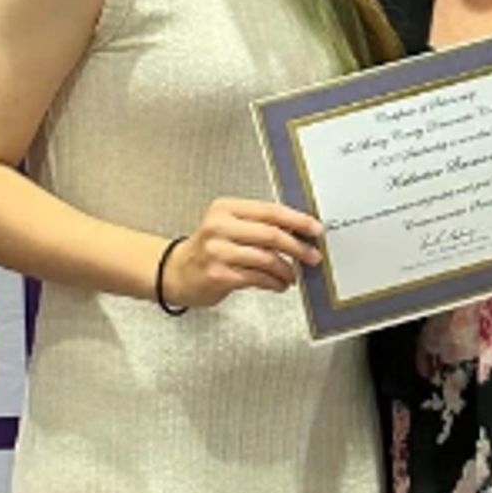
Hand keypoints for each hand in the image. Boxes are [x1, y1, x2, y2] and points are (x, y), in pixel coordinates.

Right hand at [162, 197, 322, 308]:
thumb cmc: (208, 248)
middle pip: (270, 234)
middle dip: (297, 247)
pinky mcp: (218, 275)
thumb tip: (299, 231)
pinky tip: (279, 284)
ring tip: (293, 275)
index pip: (269, 210)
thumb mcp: (229, 226)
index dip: (297, 220)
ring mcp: (217, 251)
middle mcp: (219, 226)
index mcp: (225, 208)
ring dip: (286, 269)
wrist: (176, 272)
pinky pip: (257, 278)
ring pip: (266, 258)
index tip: (315, 229)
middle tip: (312, 256)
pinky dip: (274, 282)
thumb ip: (259, 225)